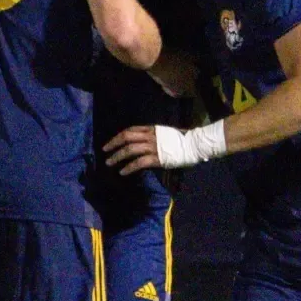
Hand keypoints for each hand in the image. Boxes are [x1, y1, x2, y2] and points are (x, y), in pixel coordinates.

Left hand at [104, 122, 226, 173]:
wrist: (195, 144)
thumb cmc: (183, 139)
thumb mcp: (166, 133)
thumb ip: (154, 135)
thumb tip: (143, 141)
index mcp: (152, 128)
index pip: (131, 130)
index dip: (118, 136)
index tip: (110, 143)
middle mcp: (150, 136)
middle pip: (126, 137)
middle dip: (113, 144)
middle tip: (104, 152)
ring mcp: (153, 147)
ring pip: (130, 150)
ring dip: (117, 156)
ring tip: (109, 163)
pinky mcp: (157, 158)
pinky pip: (139, 162)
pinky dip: (129, 167)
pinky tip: (123, 172)